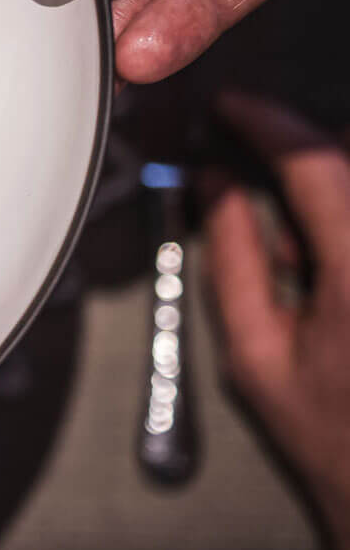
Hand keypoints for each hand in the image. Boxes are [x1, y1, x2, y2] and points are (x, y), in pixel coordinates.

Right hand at [204, 92, 349, 549]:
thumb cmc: (337, 442)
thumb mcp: (257, 354)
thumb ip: (232, 258)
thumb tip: (214, 186)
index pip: (316, 161)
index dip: (266, 120)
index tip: (233, 106)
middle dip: (305, 170)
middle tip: (275, 223)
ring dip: (334, 202)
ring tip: (315, 271)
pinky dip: (346, 230)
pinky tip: (340, 283)